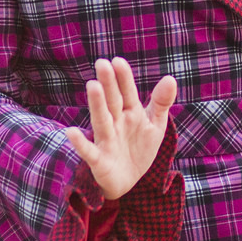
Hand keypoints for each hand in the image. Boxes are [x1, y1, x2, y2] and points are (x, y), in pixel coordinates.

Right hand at [65, 58, 178, 200]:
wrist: (130, 180)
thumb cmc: (140, 147)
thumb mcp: (155, 124)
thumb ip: (161, 102)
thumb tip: (170, 78)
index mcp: (130, 112)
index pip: (127, 92)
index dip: (123, 78)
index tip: (118, 61)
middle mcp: (116, 123)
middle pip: (112, 101)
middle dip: (108, 83)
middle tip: (102, 63)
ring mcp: (107, 140)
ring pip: (101, 120)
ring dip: (97, 105)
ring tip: (92, 85)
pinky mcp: (99, 160)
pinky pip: (89, 151)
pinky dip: (80, 143)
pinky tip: (71, 131)